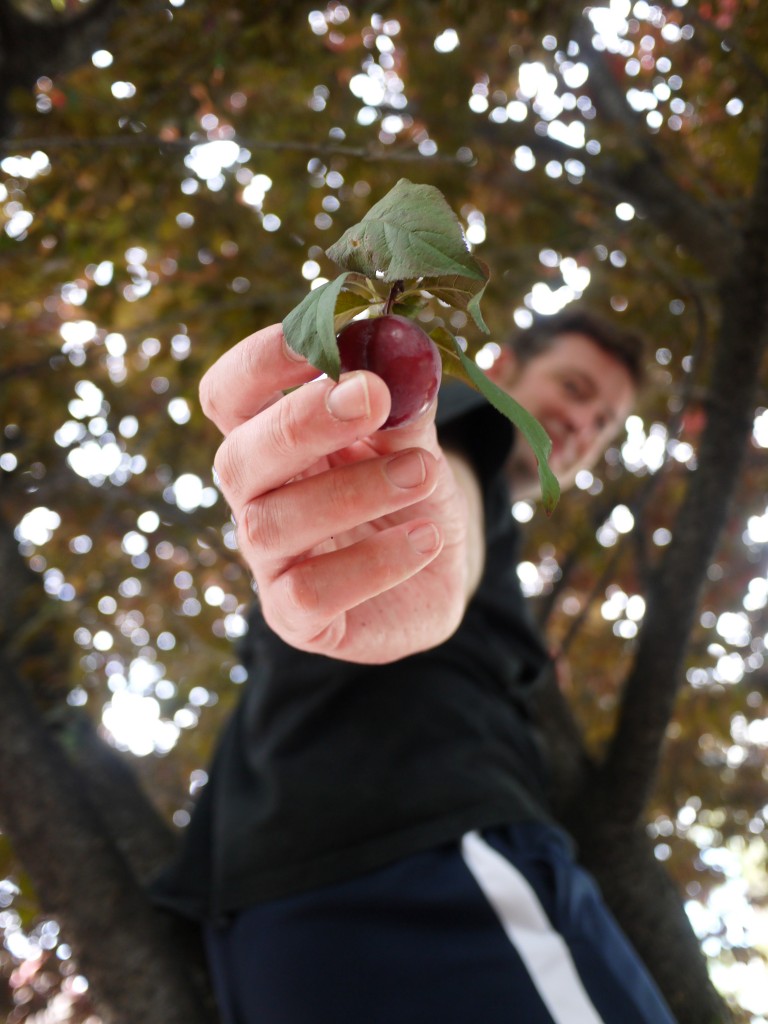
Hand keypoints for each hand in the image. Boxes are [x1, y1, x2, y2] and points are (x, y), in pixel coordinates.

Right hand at [200, 323, 482, 663]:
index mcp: (271, 439)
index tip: (323, 338)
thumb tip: (408, 350)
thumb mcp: (413, 441)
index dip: (261, 363)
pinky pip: (311, 592)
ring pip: (273, 525)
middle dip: (302, 422)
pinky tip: (427, 539)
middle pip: (239, 458)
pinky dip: (373, 562)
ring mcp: (271, 562)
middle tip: (372, 395)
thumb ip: (405, 405)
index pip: (230, 395)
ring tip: (423, 472)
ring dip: (353, 491)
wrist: (434, 572)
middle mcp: (257, 498)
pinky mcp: (298, 618)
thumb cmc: (408, 492)